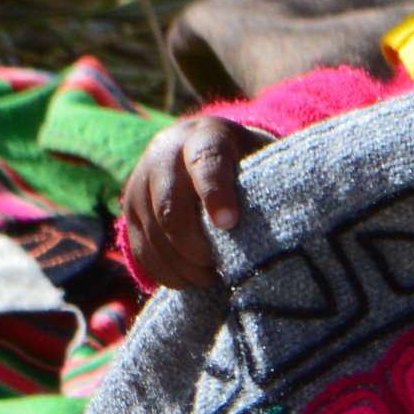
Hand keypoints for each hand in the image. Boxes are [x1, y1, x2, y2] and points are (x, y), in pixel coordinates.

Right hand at [118, 112, 264, 292]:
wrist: (197, 149)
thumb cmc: (243, 163)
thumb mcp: (260, 159)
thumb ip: (267, 180)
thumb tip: (285, 220)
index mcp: (204, 135)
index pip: (206, 161)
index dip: (215, 194)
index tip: (230, 224)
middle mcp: (164, 152)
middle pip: (169, 207)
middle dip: (195, 246)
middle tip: (219, 267)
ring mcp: (140, 181)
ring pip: (153, 235)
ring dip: (183, 266)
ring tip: (210, 276)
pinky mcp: (128, 210)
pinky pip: (141, 250)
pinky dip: (165, 272)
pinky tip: (189, 278)